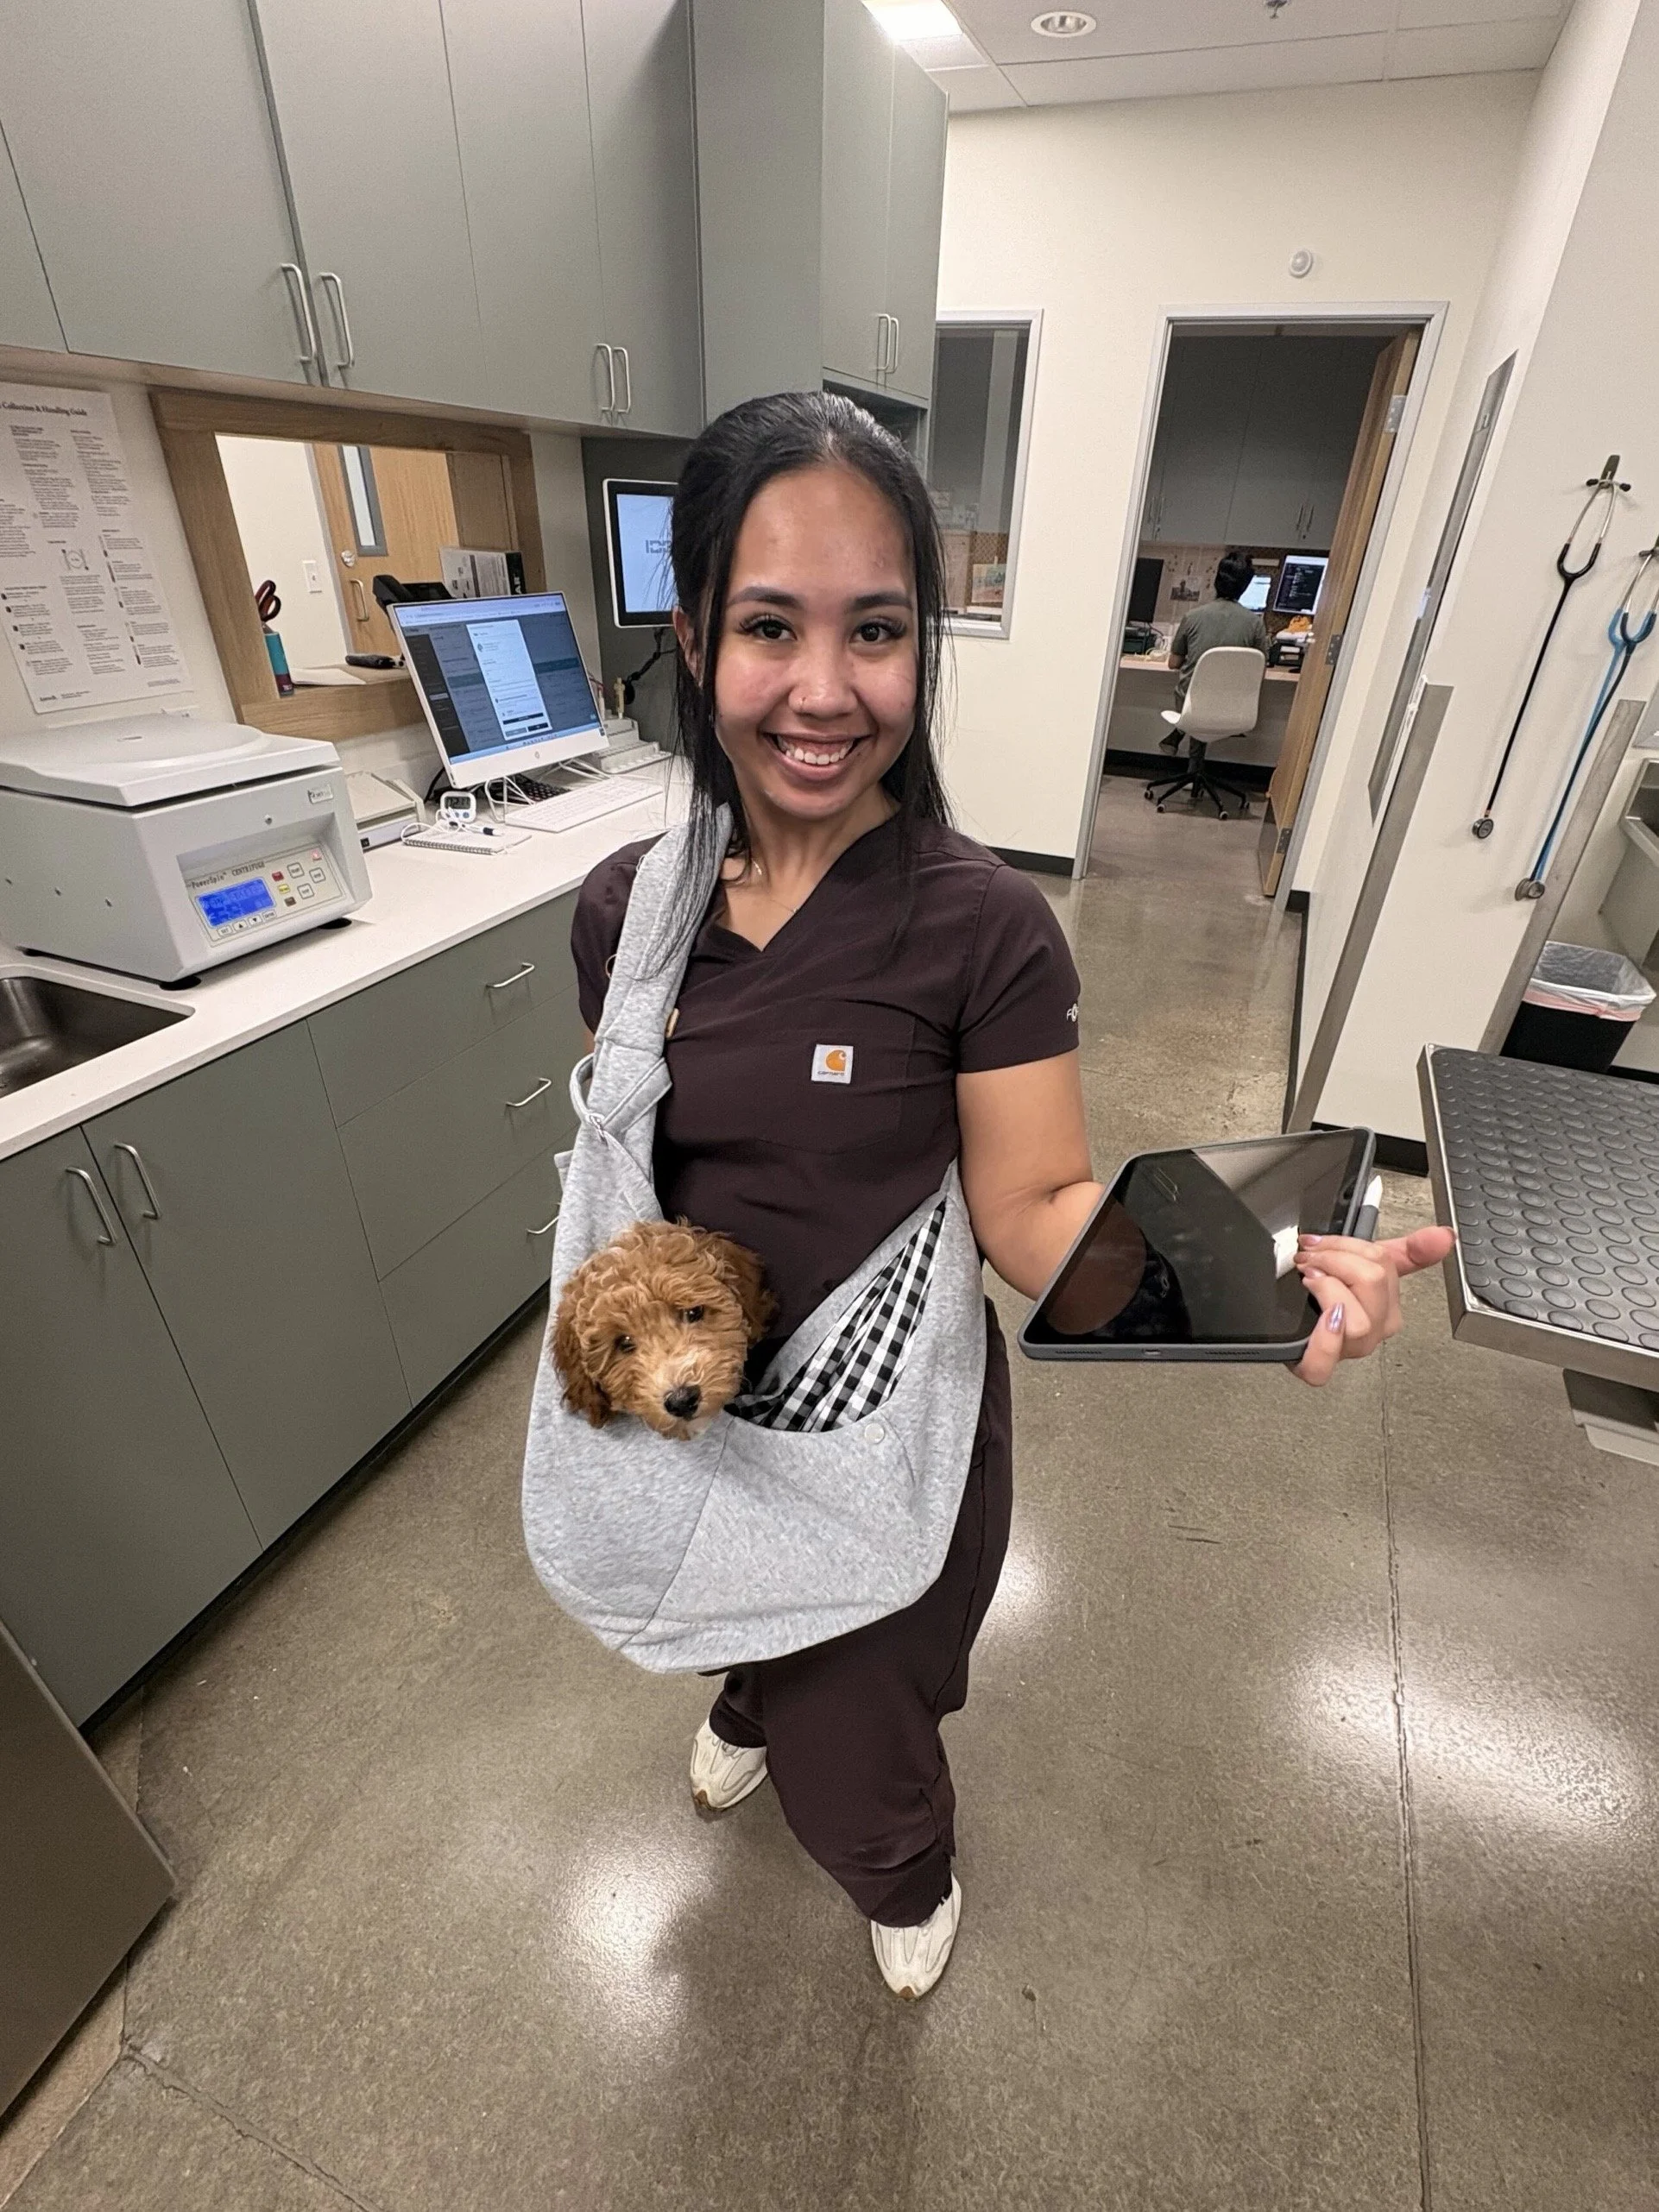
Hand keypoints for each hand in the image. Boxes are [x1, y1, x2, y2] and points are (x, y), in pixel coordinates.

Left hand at [1288, 1225, 1455, 1385]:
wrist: (1298, 1334)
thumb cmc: (1330, 1299)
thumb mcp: (1363, 1268)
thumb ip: (1406, 1250)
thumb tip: (1445, 1235)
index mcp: (1388, 1305)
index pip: (1384, 1261)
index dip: (1348, 1245)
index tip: (1318, 1242)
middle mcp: (1373, 1330)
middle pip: (1372, 1282)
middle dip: (1334, 1260)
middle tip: (1308, 1258)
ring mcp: (1349, 1350)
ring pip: (1358, 1321)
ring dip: (1328, 1290)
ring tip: (1309, 1281)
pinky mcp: (1317, 1366)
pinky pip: (1324, 1363)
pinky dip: (1324, 1341)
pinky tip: (1321, 1321)